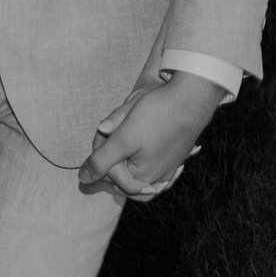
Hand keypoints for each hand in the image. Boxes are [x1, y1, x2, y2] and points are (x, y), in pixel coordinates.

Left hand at [79, 74, 224, 202]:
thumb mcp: (123, 137)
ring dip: (126, 153)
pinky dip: (141, 153)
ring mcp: (167, 168)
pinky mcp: (173, 156)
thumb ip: (101, 160)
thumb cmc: (159, 115)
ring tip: (126, 132)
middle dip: (113, 155)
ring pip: (136, 168)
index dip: (101, 156)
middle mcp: (156, 178)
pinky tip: (141, 139)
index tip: (106, 135)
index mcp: (142, 177)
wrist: (193, 98)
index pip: (109, 176)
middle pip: (123, 175)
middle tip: (115, 131)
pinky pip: (151, 162)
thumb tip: (83, 178)